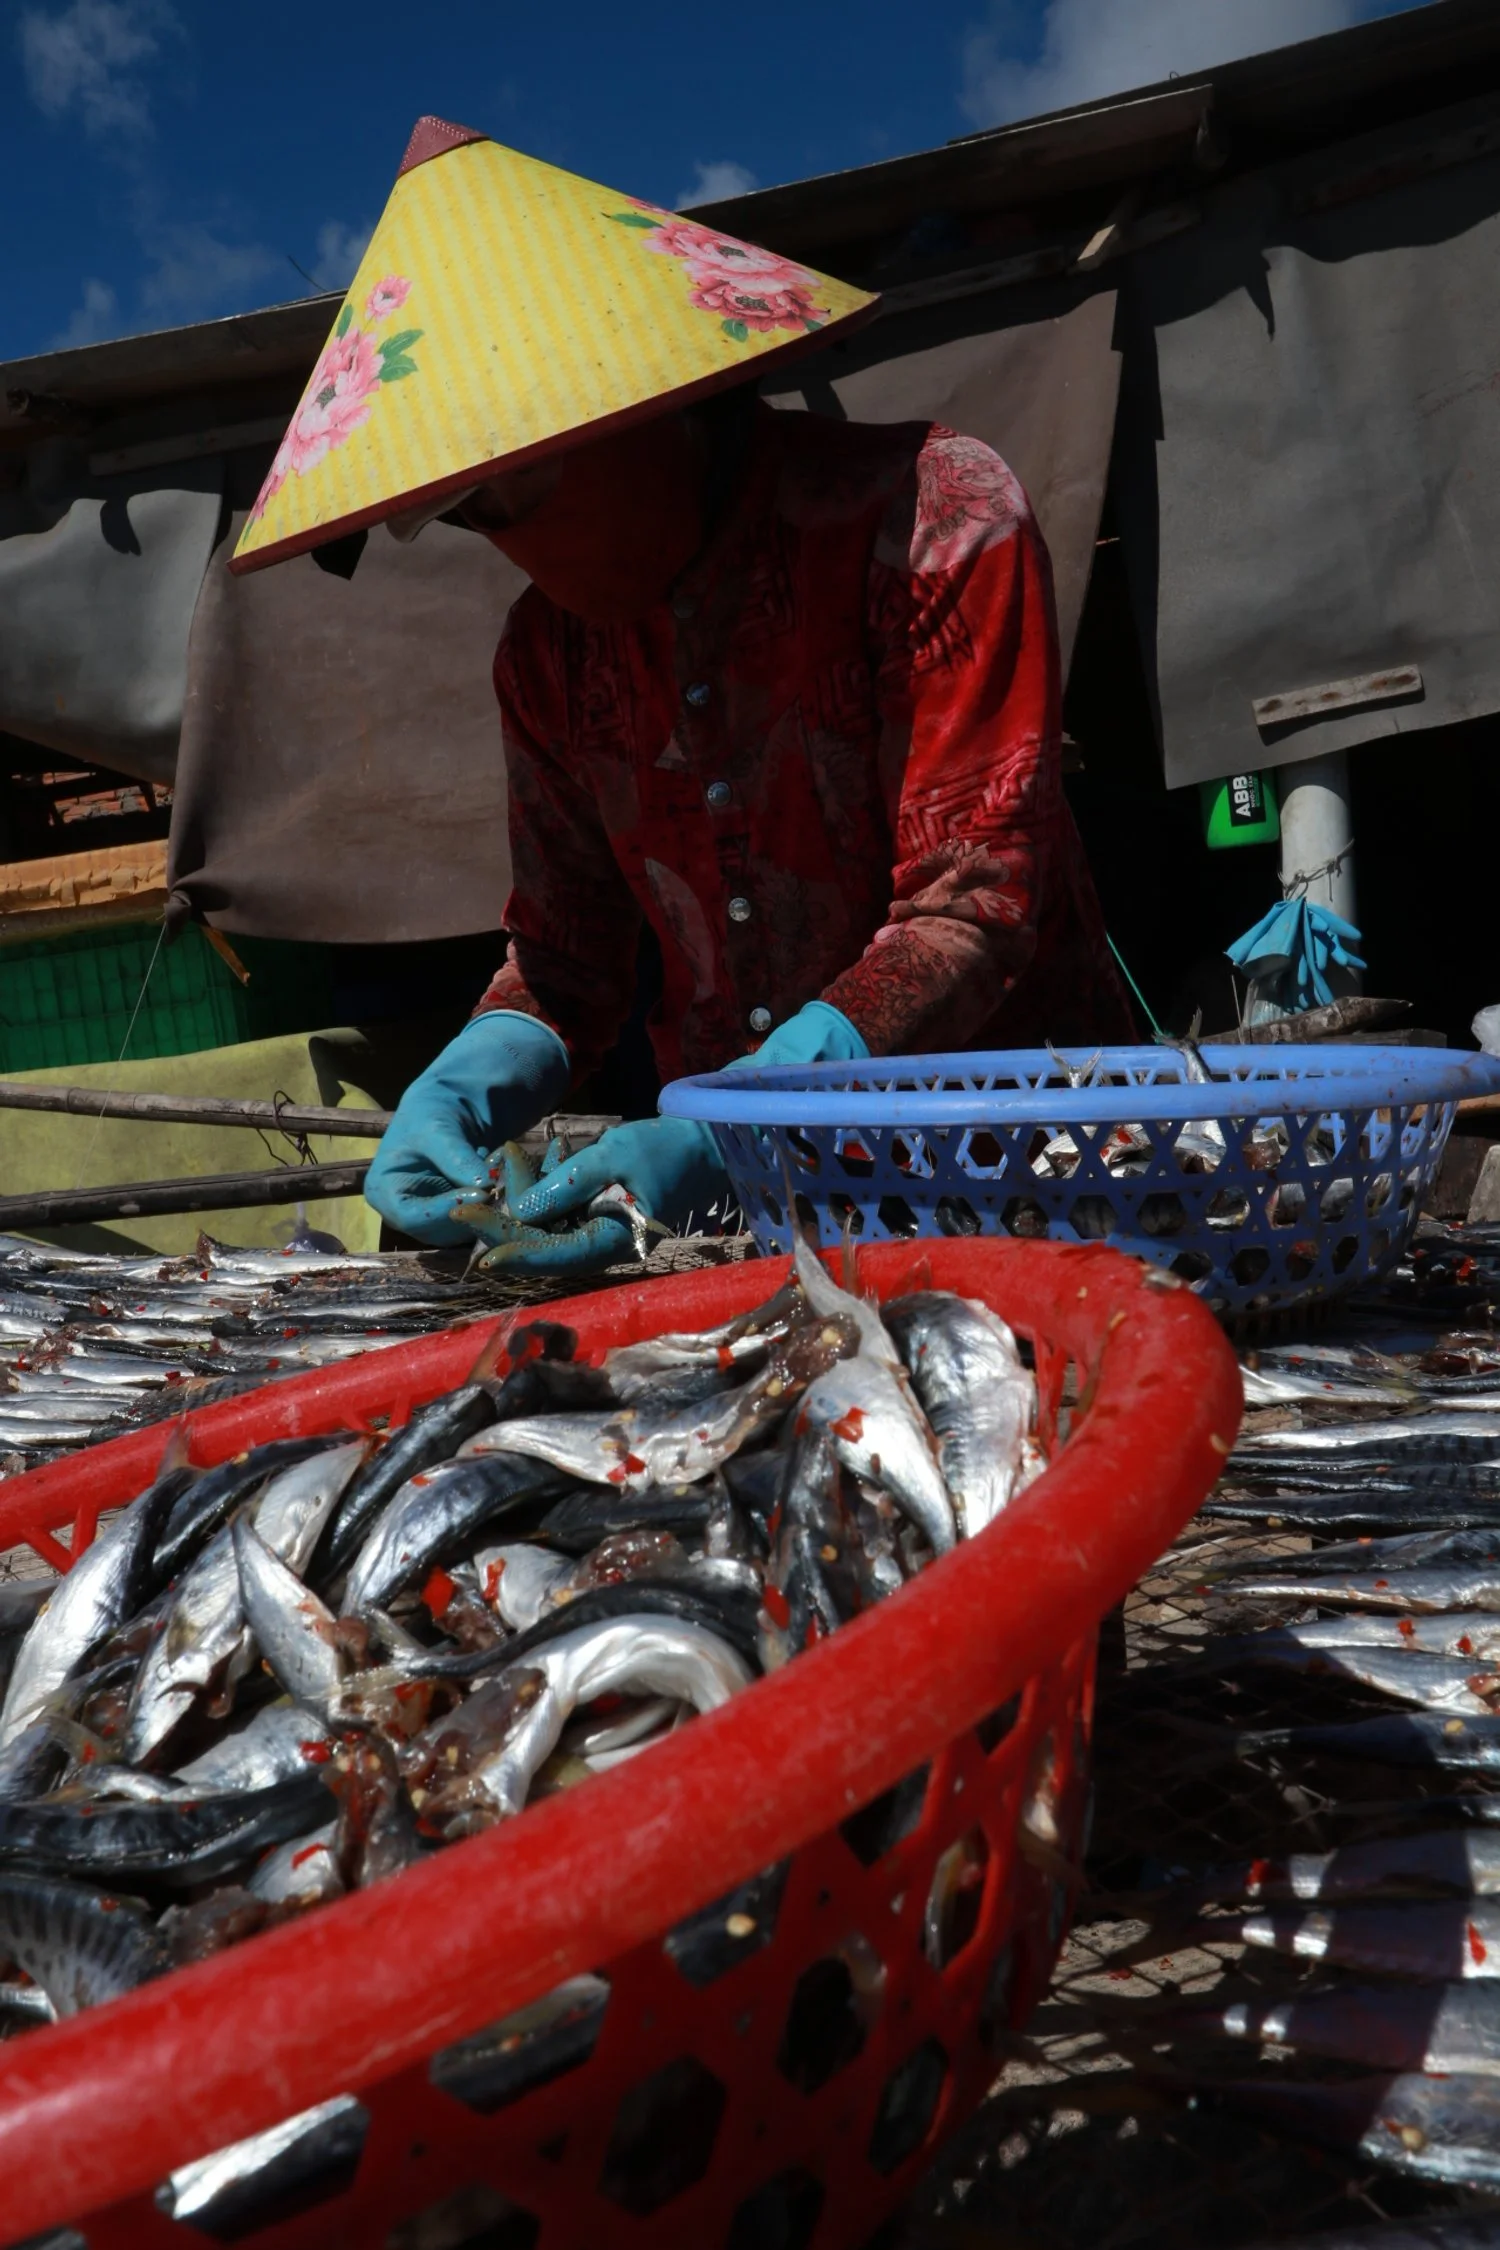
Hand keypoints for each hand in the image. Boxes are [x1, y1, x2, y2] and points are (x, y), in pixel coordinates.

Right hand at [363, 1011, 569, 1244]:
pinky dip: (493, 1204)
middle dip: (472, 1210)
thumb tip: (485, 1186)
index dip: (446, 1210)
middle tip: (503, 1186)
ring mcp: (429, 1219)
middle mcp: (402, 1213)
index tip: (482, 1193)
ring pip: (462, 1230)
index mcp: (383, 1191)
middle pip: (438, 1230)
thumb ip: (456, 1157)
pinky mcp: (453, 1219)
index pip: (411, 1216)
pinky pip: (477, 1221)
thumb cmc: (431, 1112)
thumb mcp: (439, 1128)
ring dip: (486, 1208)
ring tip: (501, 1174)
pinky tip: (503, 1178)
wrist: (448, 1109)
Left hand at [478, 1000, 868, 1275]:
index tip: (474, 1240)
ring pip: (549, 1226)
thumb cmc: (667, 1148)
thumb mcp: (613, 1155)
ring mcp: (604, 1233)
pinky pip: (564, 1211)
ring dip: (526, 1196)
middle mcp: (604, 1246)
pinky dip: (548, 1188)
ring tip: (511, 1157)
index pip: (551, 1255)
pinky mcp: (604, 1218)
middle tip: (464, 1204)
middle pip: (542, 1244)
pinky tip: (543, 1157)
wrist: (711, 1144)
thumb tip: (517, 1211)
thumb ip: (565, 1183)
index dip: (510, 1249)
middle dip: (504, 1221)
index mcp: (612, 1241)